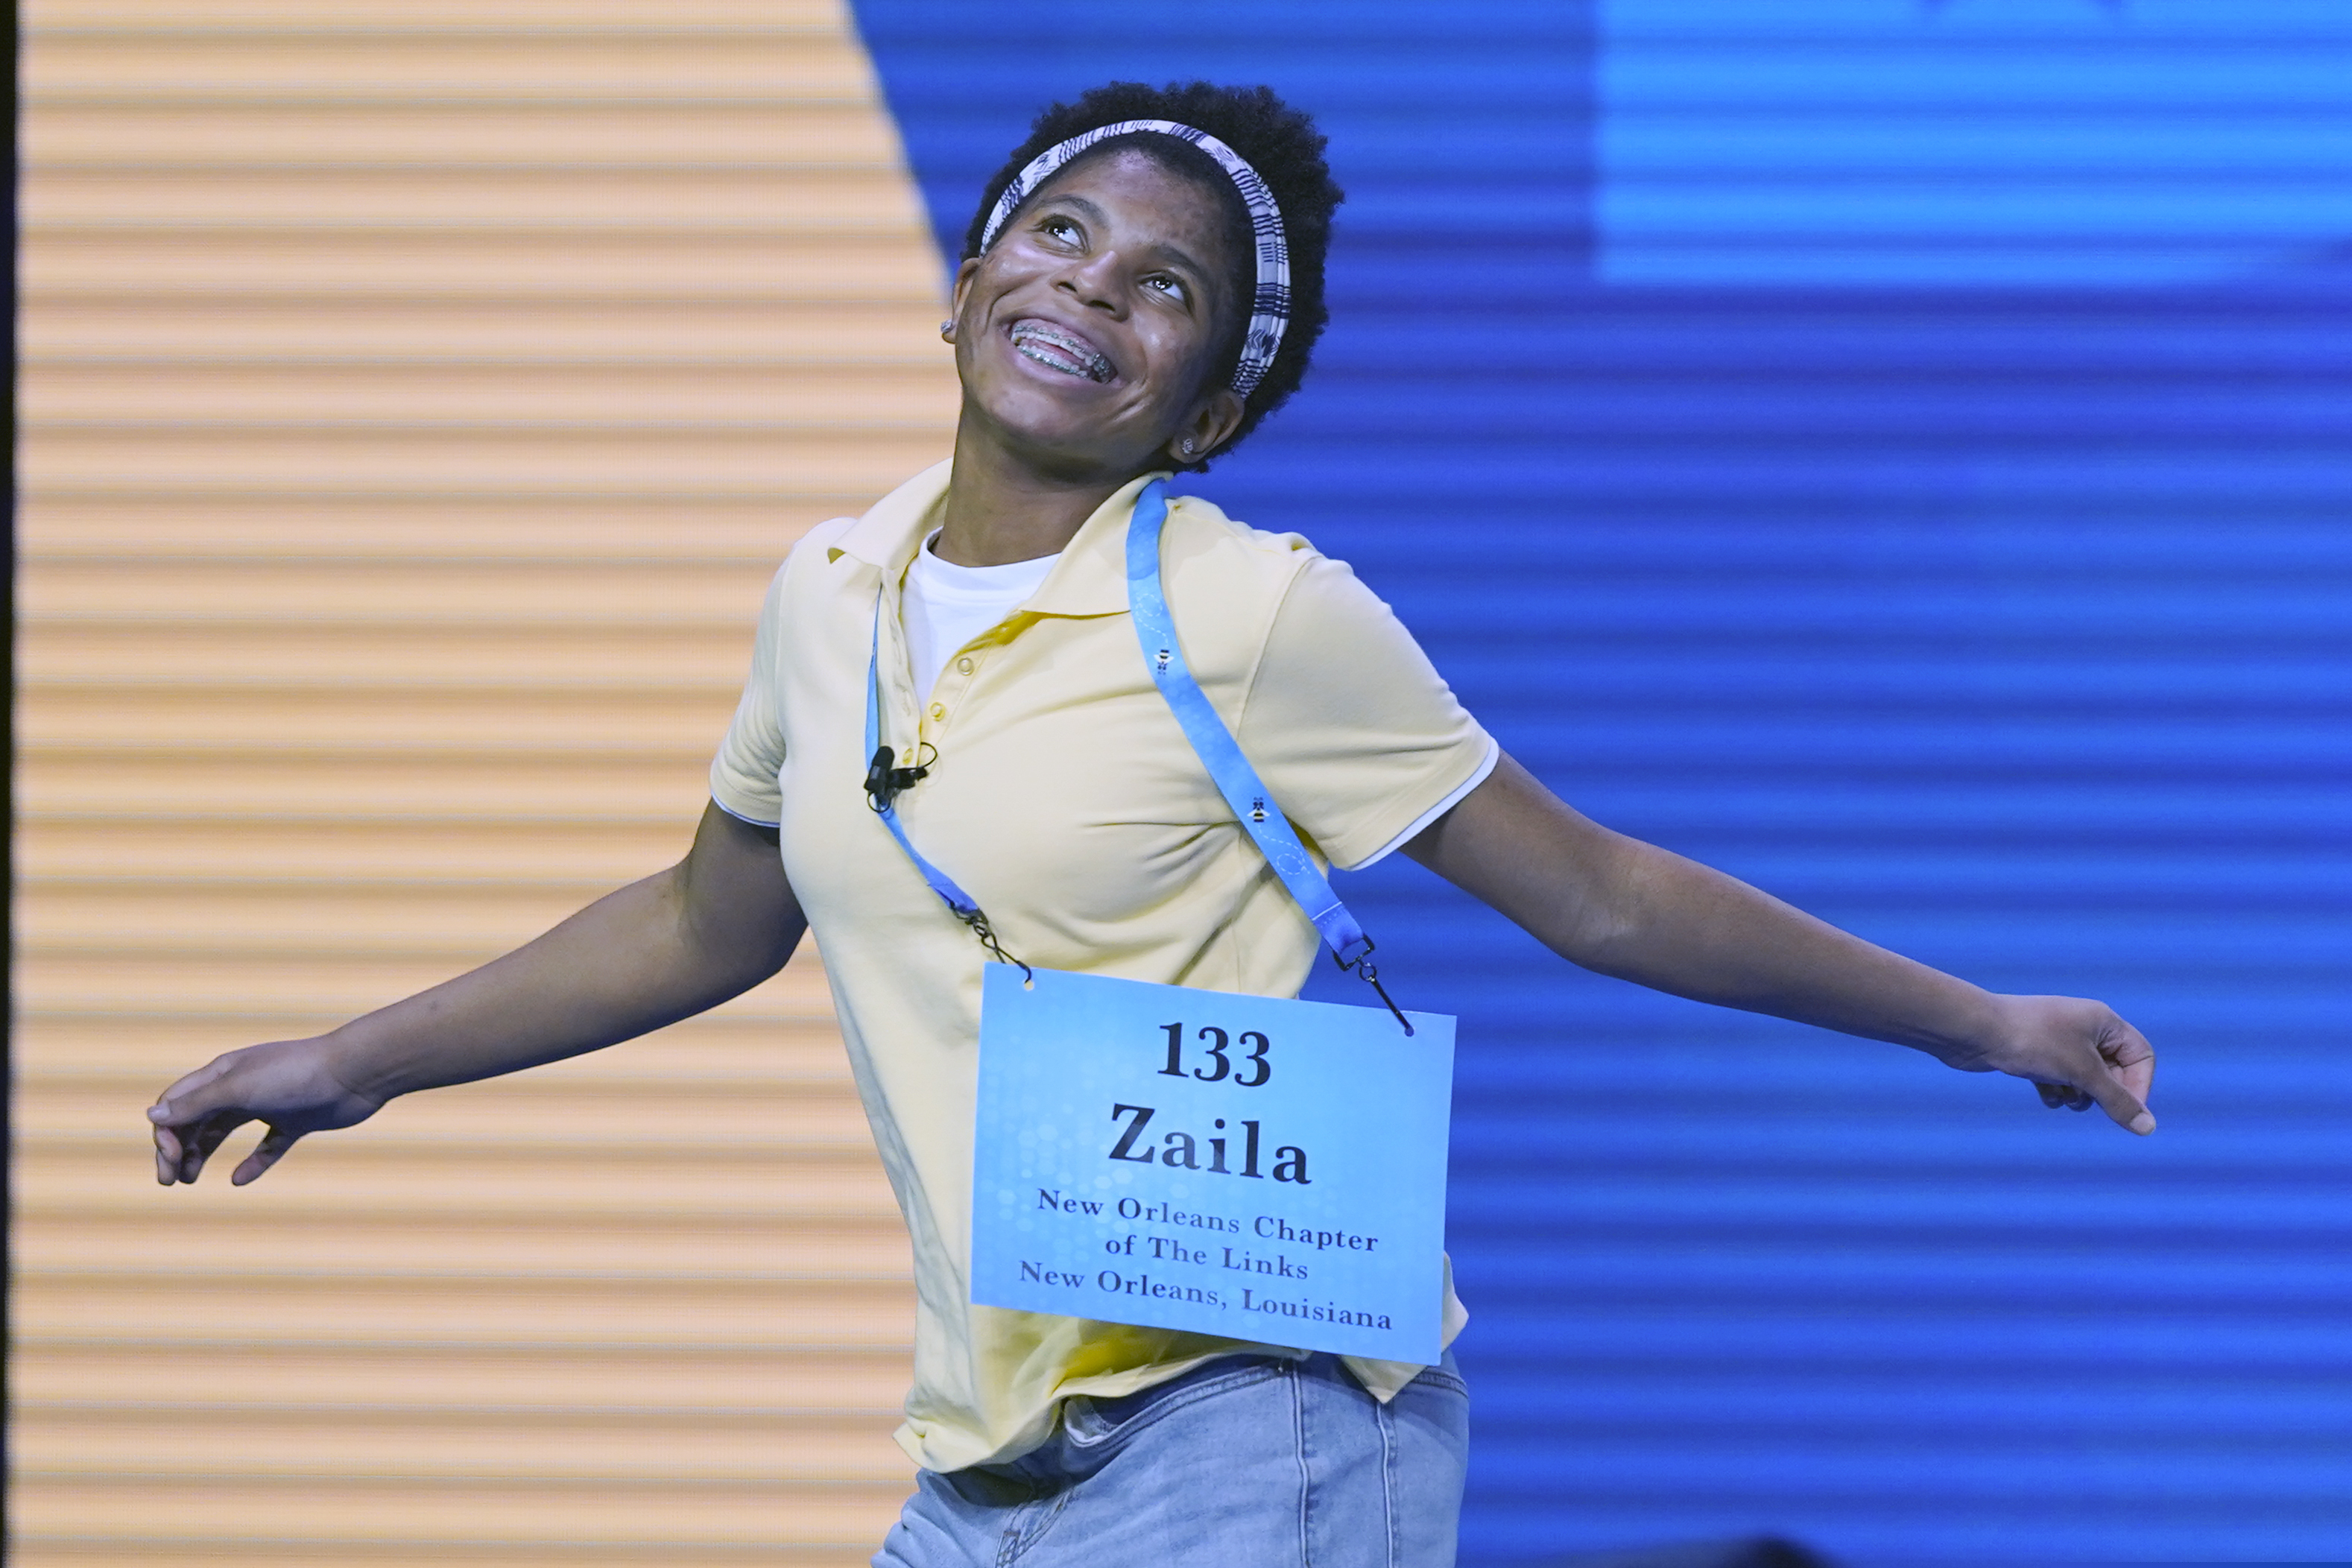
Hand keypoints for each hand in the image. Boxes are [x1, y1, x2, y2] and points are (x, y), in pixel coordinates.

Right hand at [148, 1036, 384, 1185]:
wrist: (356, 1072)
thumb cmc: (296, 1074)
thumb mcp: (240, 1089)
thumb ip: (198, 1103)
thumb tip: (152, 1116)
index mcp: (223, 1074)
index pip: (177, 1103)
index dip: (166, 1131)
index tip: (170, 1158)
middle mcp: (242, 1088)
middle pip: (196, 1120)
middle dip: (176, 1148)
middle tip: (169, 1181)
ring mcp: (269, 1104)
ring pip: (224, 1132)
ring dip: (203, 1154)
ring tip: (190, 1180)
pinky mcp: (296, 1121)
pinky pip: (267, 1147)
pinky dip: (252, 1164)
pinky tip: (239, 1180)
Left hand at [1940, 994, 2156, 1134]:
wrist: (1974, 1031)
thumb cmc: (2032, 1043)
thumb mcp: (2082, 1073)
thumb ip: (2117, 1101)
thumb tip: (2148, 1128)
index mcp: (2103, 1020)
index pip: (2141, 1056)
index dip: (2138, 1086)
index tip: (2125, 1110)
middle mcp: (2083, 1026)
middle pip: (2114, 1070)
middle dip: (2102, 1093)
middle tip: (2085, 1101)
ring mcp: (2057, 1040)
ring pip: (2085, 1079)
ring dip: (2077, 1095)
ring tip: (2062, 1095)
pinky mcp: (2035, 1053)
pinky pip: (2059, 1079)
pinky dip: (2055, 1091)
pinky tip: (2043, 1092)